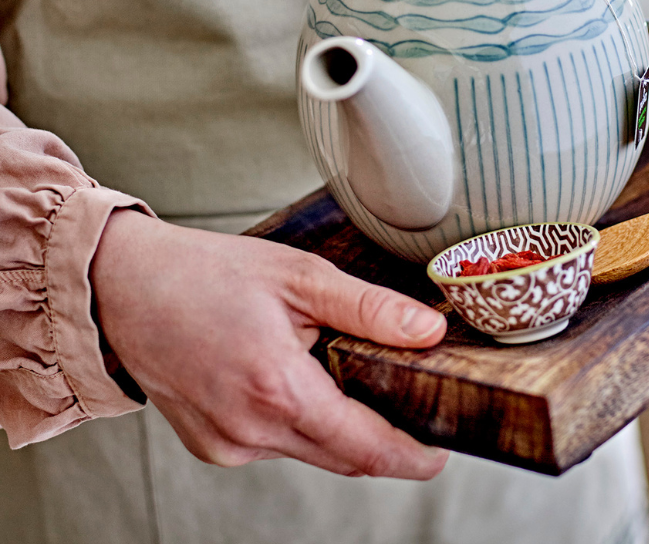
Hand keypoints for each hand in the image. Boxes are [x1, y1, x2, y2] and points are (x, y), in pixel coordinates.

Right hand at [90, 209, 448, 477]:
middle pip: (342, 457)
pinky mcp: (212, 446)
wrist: (125, 287)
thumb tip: (428, 332)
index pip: (363, 447)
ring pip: (310, 452)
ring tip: (349, 374)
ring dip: (340, 427)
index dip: (410, 456)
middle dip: (383, 439)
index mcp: (277, 389)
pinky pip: (276, 445)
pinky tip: (296, 379)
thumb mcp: (300, 277)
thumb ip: (369, 309)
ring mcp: (227, 445)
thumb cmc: (209, 274)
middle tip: (415, 407)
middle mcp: (249, 431)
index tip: (440, 452)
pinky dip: (300, 422)